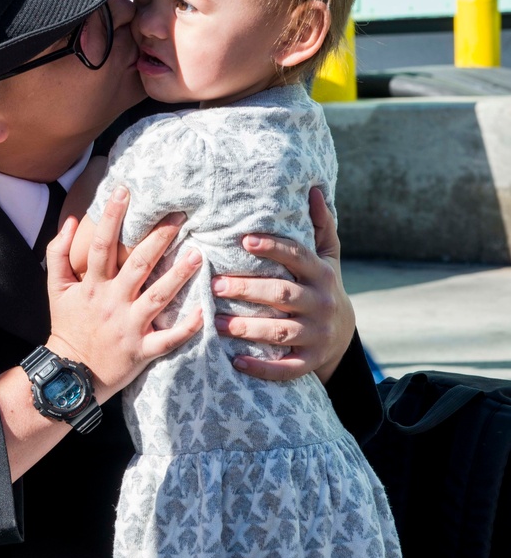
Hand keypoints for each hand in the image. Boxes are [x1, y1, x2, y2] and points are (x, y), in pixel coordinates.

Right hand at [45, 186, 202, 399]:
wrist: (70, 373)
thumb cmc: (67, 326)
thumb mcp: (55, 288)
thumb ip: (58, 253)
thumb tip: (71, 221)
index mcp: (92, 285)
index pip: (102, 244)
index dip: (111, 216)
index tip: (124, 190)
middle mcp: (112, 302)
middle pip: (138, 265)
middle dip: (159, 239)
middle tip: (180, 217)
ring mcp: (128, 326)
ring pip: (158, 297)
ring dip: (179, 275)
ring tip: (199, 254)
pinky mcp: (142, 350)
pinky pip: (168, 339)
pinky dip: (187, 327)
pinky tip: (204, 312)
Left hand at [213, 188, 354, 383]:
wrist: (343, 335)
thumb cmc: (322, 286)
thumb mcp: (327, 256)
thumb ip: (319, 225)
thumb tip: (314, 189)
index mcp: (321, 274)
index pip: (298, 256)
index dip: (273, 247)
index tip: (244, 239)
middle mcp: (322, 303)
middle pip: (283, 294)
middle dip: (248, 290)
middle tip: (214, 286)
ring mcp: (317, 335)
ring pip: (281, 332)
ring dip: (247, 328)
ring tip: (216, 322)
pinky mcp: (311, 361)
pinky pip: (287, 368)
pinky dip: (262, 367)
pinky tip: (236, 362)